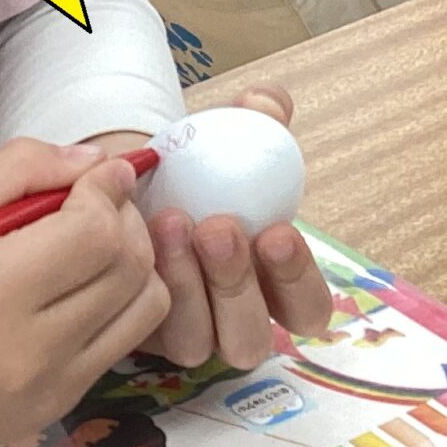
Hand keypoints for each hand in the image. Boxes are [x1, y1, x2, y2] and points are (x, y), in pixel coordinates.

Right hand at [0, 139, 165, 446]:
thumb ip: (15, 171)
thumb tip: (95, 160)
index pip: (95, 232)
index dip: (104, 190)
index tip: (91, 174)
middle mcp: (29, 353)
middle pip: (129, 266)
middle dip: (125, 218)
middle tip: (93, 202)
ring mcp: (50, 390)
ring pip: (146, 306)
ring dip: (135, 261)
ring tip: (93, 243)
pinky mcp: (58, 410)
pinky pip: (125, 343)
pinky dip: (121, 304)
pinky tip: (83, 287)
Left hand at [97, 86, 333, 370]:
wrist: (138, 179)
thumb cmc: (203, 167)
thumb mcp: (234, 137)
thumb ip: (258, 117)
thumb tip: (263, 104)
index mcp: (276, 285)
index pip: (307, 309)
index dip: (299, 281)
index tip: (277, 231)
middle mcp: (236, 320)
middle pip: (251, 338)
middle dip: (238, 285)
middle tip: (220, 228)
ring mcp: (187, 332)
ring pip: (198, 343)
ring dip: (189, 286)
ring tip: (173, 222)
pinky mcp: (140, 334)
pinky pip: (147, 328)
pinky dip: (147, 282)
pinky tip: (140, 234)